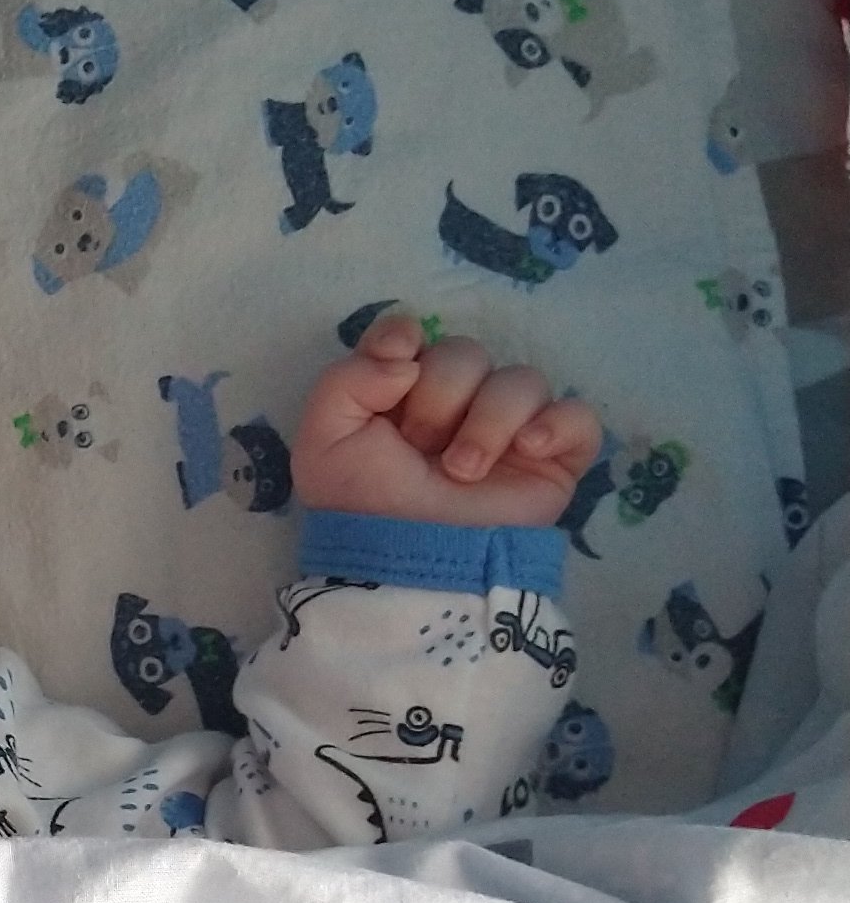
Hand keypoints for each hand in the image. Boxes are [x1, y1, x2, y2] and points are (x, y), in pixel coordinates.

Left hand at [292, 314, 599, 527]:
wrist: (409, 566)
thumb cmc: (364, 506)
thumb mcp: (324, 441)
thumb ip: (347, 378)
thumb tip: (408, 351)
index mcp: (400, 397)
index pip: (412, 336)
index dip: (404, 338)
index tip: (398, 361)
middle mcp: (457, 407)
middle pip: (467, 353)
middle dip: (441, 396)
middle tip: (421, 448)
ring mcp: (509, 433)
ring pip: (521, 380)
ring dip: (488, 421)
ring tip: (463, 472)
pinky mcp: (553, 461)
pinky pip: (578, 416)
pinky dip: (556, 424)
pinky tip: (528, 449)